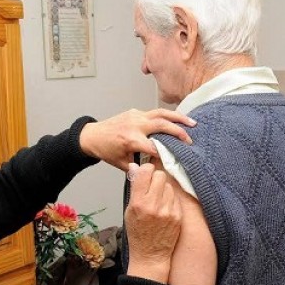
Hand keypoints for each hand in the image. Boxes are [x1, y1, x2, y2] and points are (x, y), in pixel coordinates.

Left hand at [79, 109, 195, 170]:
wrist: (92, 136)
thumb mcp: (122, 164)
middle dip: (178, 132)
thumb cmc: (106, 151)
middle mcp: (135, 125)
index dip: (167, 153)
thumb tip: (155, 172)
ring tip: (192, 123)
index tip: (178, 158)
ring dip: (178, 117)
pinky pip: (155, 112)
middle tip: (190, 140)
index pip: (154, 146)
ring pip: (161, 113)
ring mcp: (136, 116)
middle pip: (162, 125)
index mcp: (131, 139)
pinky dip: (168, 115)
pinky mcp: (136, 112)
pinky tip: (178, 120)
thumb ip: (139, 168)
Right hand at [124, 163, 181, 283]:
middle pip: (160, 175)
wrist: (150, 255)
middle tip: (153, 186)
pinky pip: (176, 198)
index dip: (146, 169)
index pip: (145, 172)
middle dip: (156, 178)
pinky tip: (165, 208)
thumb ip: (134, 188)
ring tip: (158, 200)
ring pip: (170, 186)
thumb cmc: (138, 234)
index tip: (146, 173)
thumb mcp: (129, 211)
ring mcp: (168, 211)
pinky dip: (170, 199)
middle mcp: (154, 205)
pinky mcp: (178, 216)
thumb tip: (135, 167)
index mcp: (138, 203)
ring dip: (164, 189)